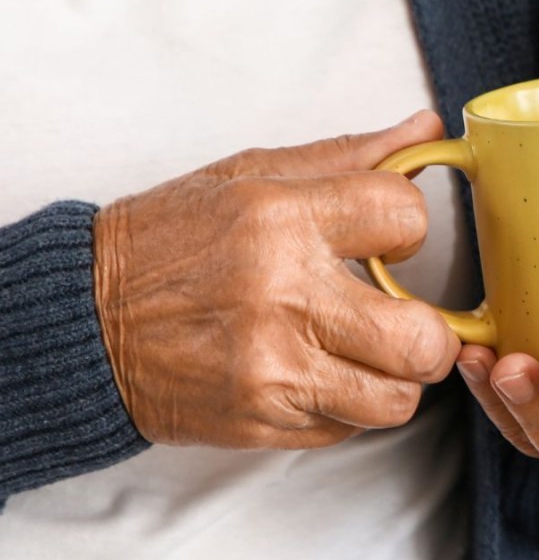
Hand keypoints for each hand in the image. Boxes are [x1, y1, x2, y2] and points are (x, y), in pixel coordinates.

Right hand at [93, 111, 460, 448]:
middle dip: (432, 333)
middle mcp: (282, 298)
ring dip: (395, 379)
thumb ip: (350, 156)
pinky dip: (347, 406)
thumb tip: (425, 130)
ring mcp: (271, 369)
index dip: (412, 224)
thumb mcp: (253, 175)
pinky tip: (320, 374)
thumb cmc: (170, 240)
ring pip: (396, 400)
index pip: (407, 217)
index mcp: (282, 220)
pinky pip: (348, 429)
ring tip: (368, 354)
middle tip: (409, 322)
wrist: (84, 322)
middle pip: (420, 338)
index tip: (392, 235)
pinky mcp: (260, 421)